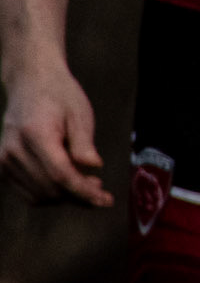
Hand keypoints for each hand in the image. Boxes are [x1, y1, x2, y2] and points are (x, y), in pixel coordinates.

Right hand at [0, 57, 112, 207]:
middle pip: (50, 189)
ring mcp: (5, 161)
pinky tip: (66, 184)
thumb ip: (84, 143)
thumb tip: (94, 167)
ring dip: (64, 198)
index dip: (84, 192)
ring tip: (86, 184)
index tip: (106, 200)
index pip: (61, 175)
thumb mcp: (79, 112)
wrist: (30, 82)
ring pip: (38, 196)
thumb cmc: (59, 94)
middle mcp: (15, 151)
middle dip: (78, 195)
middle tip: (100, 189)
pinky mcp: (2, 167)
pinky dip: (48, 194)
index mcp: (36, 134)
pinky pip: (27, 193)